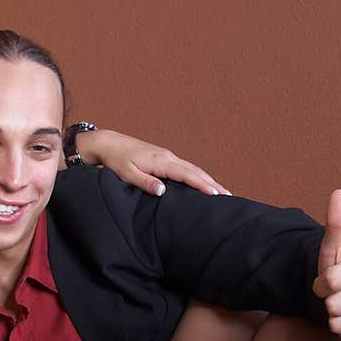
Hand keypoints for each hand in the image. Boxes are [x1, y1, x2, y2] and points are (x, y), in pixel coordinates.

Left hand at [75, 128, 230, 196]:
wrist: (110, 143)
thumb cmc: (116, 161)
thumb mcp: (127, 174)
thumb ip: (145, 182)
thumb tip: (163, 191)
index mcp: (160, 161)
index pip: (187, 175)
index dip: (202, 185)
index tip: (216, 195)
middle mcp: (168, 157)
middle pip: (196, 171)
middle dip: (213, 183)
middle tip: (229, 197)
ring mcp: (168, 156)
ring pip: (193, 169)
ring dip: (208, 180)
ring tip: (222, 192)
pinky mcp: (165, 158)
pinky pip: (187, 168)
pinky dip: (199, 176)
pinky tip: (204, 184)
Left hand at [312, 189, 340, 340]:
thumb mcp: (334, 250)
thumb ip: (335, 224)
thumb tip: (339, 193)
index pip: (328, 283)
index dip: (321, 284)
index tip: (329, 282)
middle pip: (333, 307)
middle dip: (328, 303)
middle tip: (338, 297)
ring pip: (339, 326)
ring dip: (335, 321)